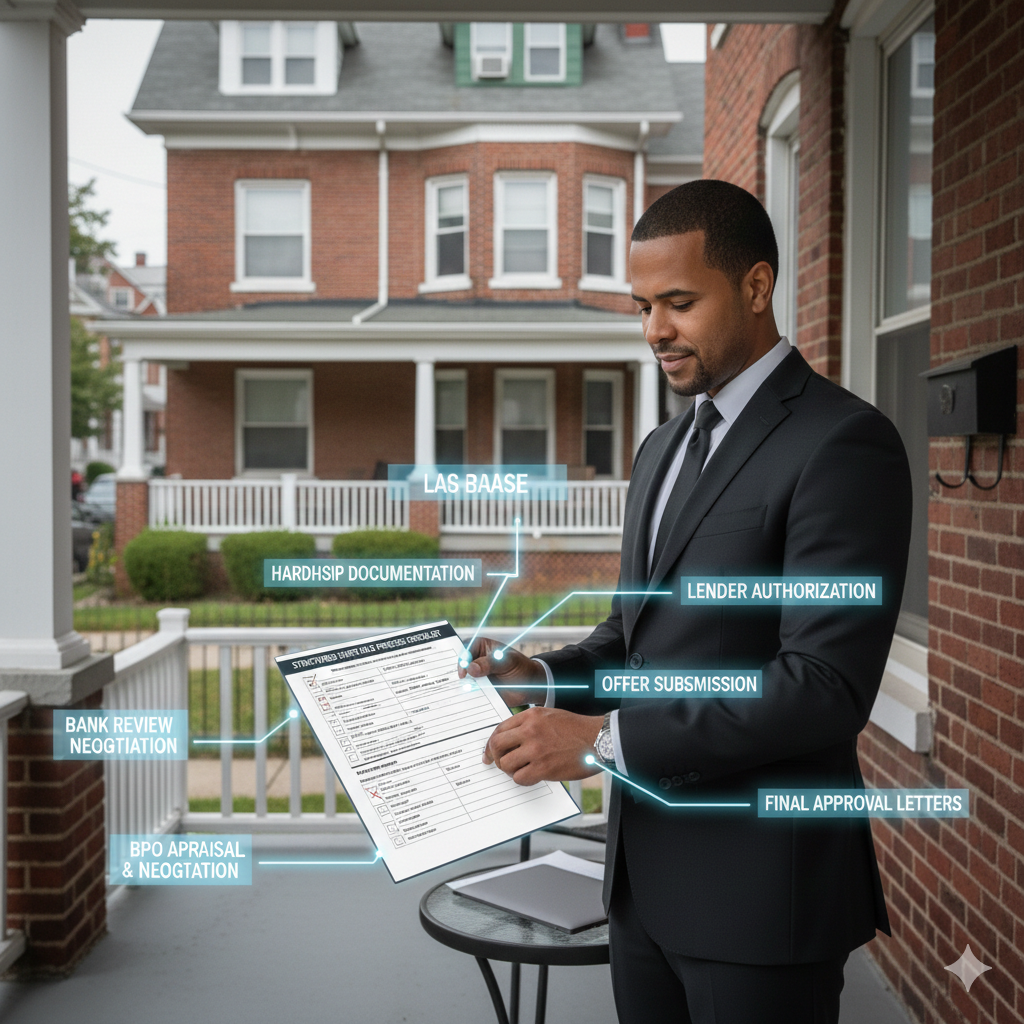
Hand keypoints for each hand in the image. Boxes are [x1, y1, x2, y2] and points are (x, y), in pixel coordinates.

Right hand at [456, 636, 546, 708]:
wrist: (529, 686)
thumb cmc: (519, 666)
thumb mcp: (507, 661)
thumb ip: (490, 663)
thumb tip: (471, 668)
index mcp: (481, 646)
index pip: (465, 649)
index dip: (462, 658)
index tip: (464, 670)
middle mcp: (475, 660)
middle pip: (460, 665)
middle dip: (458, 673)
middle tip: (460, 682)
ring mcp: (475, 676)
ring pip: (462, 680)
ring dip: (461, 686)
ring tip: (464, 693)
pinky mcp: (478, 689)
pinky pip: (468, 693)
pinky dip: (467, 697)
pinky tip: (467, 701)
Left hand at [483, 707, 603, 785]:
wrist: (597, 739)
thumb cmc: (577, 729)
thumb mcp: (550, 716)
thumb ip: (530, 724)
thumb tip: (512, 739)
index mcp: (530, 716)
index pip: (499, 729)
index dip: (491, 743)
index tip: (489, 753)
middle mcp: (530, 730)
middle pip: (497, 745)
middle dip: (495, 757)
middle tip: (500, 764)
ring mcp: (536, 749)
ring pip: (506, 764)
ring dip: (510, 770)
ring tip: (521, 770)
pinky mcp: (544, 767)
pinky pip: (520, 778)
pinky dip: (523, 780)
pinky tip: (532, 776)